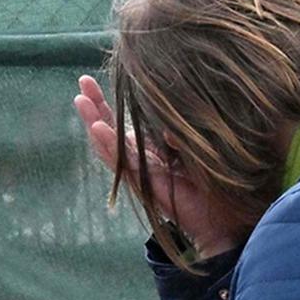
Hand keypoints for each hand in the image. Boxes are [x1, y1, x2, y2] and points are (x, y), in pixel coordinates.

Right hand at [74, 74, 249, 259]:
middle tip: (82, 81)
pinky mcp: (143, 184)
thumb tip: (168, 121)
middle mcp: (140, 161)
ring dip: (94, 122)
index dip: (111, 102)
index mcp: (150, 150)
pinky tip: (96, 128)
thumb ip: (178, 133)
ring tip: (80, 100)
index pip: (125, 122)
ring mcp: (139, 173)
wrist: (220, 221)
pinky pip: (121, 162)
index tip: (99, 79)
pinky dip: (108, 144)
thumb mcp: (193, 146)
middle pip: (110, 131)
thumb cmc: (212, 183)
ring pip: (108, 146)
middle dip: (96, 106)